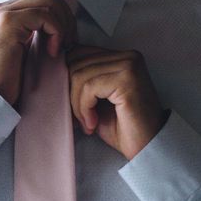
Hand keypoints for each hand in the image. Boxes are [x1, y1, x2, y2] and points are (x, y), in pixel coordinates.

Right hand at [0, 0, 77, 105]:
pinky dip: (56, 32)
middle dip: (66, 17)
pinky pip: (44, 15)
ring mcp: (4, 13)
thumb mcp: (25, 50)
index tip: (66, 40)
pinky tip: (52, 52)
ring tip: (60, 47)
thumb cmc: (7, 80)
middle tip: (68, 43)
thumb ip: (36, 32)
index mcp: (7, 13)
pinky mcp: (8, 23)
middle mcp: (3, 8)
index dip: (62, 15)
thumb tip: (65, 23)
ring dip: (63, 24)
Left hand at [65, 44, 168, 160]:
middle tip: (80, 118)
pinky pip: (89, 87)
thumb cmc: (122, 127)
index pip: (79, 53)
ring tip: (87, 123)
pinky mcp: (127, 79)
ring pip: (79, 75)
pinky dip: (84, 108)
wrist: (147, 147)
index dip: (68, 78)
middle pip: (76, 62)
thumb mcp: (96, 99)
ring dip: (77, 104)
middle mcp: (127, 56)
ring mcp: (129, 65)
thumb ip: (82, 81)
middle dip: (70, 93)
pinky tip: (92, 123)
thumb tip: (53, 72)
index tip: (72, 104)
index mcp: (120, 56)